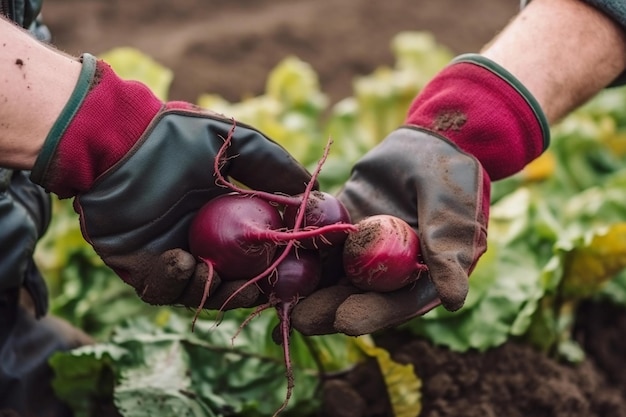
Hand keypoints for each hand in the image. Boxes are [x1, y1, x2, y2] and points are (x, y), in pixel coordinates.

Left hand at [30, 54, 311, 309]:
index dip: (279, 265)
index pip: (262, 252)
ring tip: (211, 271)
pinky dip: (176, 282)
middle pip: (236, 281)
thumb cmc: (178, 138)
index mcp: (231, 218)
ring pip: (202, 293)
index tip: (295, 270)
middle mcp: (206, 241)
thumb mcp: (240, 145)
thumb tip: (319, 197)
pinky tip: (179, 259)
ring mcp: (174, 256)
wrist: (117, 142)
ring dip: (212, 290)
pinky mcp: (141, 268)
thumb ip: (278, 168)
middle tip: (257, 287)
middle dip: (249, 290)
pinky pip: (162, 291)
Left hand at [292, 54, 549, 335]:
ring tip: (278, 298)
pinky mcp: (342, 223)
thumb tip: (453, 300)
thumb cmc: (453, 178)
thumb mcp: (453, 212)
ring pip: (331, 270)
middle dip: (327, 308)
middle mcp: (387, 268)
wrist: (433, 141)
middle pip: (355, 294)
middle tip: (299, 320)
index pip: (393, 302)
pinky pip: (319, 234)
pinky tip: (274, 252)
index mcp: (419, 276)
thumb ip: (448, 251)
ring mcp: (362, 246)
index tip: (344, 322)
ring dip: (306, 284)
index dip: (370, 313)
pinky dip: (299, 244)